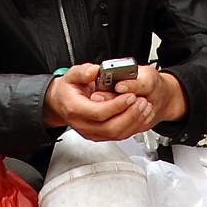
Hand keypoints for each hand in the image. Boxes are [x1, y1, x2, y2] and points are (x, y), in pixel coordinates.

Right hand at [43, 63, 186, 141]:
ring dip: (134, 122)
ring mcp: (92, 133)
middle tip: (142, 102)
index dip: (117, 105)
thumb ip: (83, 72)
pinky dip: (133, 126)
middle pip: (110, 127)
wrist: (62, 103)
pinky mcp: (100, 136)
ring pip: (117, 134)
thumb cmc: (68, 90)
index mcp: (75, 109)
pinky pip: (119, 136)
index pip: (98, 112)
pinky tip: (141, 115)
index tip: (130, 95)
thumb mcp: (71, 75)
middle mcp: (83, 124)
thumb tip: (94, 71)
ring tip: (145, 107)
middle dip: (130, 115)